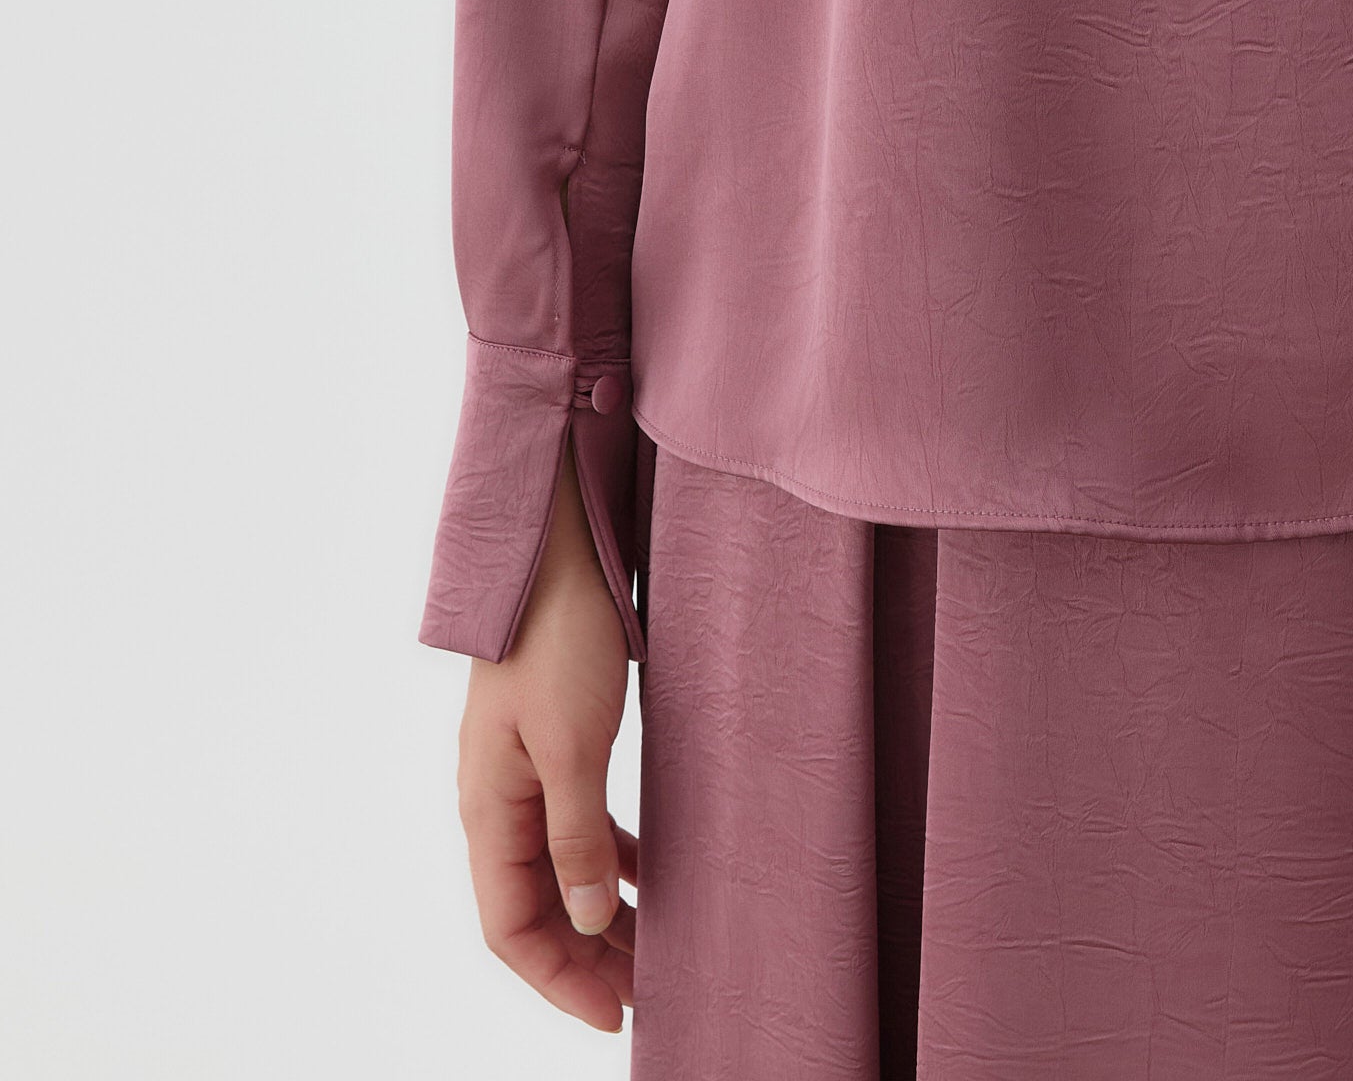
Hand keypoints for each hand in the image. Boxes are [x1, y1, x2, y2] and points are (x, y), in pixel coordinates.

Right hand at [455, 438, 638, 1032]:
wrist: (554, 546)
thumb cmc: (559, 636)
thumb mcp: (573, 744)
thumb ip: (577, 836)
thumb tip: (591, 920)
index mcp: (486, 807)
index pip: (510, 927)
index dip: (558, 980)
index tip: (615, 1015)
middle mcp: (496, 797)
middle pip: (534, 906)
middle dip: (586, 958)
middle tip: (648, 993)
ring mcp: (522, 768)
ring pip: (557, 867)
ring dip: (601, 911)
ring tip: (656, 945)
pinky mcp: (553, 738)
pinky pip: (574, 823)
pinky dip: (608, 857)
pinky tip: (646, 870)